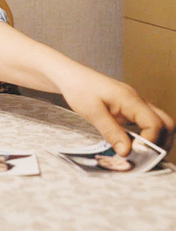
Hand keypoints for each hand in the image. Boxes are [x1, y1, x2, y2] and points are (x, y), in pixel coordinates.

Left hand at [59, 68, 173, 155]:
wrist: (69, 75)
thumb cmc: (78, 88)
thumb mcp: (92, 112)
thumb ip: (111, 132)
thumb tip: (126, 152)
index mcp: (130, 99)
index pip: (155, 123)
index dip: (151, 141)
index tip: (137, 153)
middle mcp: (137, 100)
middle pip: (166, 123)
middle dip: (162, 142)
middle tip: (148, 158)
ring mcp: (134, 103)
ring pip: (158, 122)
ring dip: (155, 139)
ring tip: (141, 154)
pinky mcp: (128, 107)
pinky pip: (144, 122)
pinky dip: (144, 134)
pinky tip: (132, 144)